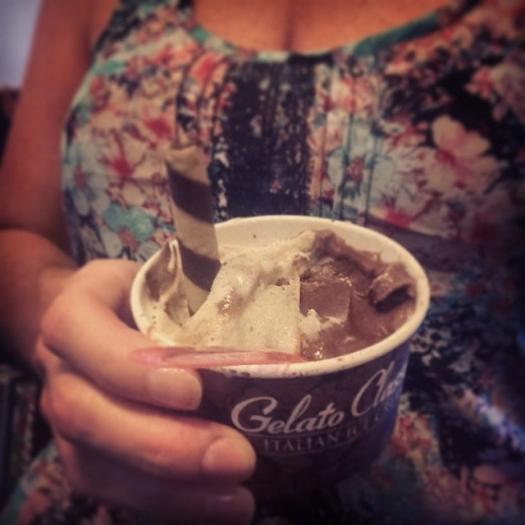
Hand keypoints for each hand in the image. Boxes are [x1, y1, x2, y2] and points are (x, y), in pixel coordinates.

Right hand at [37, 259, 255, 524]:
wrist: (97, 321)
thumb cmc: (140, 297)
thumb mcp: (161, 281)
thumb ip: (193, 300)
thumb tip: (266, 335)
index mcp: (75, 312)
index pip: (84, 335)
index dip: (134, 369)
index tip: (196, 391)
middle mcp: (61, 370)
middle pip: (88, 415)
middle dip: (164, 444)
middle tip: (237, 457)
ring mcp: (65, 419)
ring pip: (98, 466)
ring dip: (170, 490)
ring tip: (237, 497)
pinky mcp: (83, 455)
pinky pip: (114, 491)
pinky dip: (169, 504)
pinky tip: (217, 506)